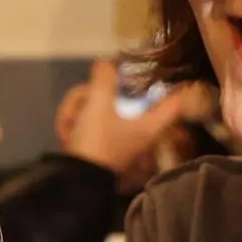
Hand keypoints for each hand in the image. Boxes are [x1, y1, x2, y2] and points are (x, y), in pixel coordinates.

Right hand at [55, 59, 198, 190]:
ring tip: (68, 124)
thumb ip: (104, 79)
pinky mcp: (98, 142)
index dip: (175, 84)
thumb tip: (106, 62)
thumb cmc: (97, 141)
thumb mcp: (99, 104)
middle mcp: (137, 129)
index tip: (167, 69)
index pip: (175, 101)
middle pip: (121, 96)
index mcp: (150, 122)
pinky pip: (87, 120)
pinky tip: (65, 134)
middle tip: (84, 100)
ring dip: (76, 110)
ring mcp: (116, 136)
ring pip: (98, 105)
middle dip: (92, 96)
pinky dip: (73, 123)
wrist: (74, 179)